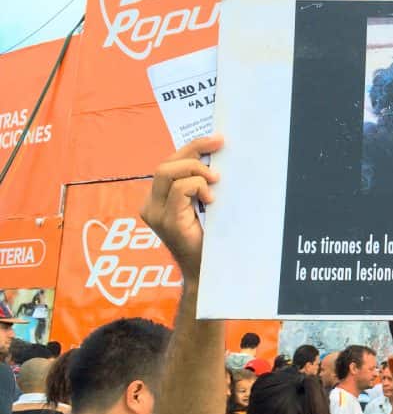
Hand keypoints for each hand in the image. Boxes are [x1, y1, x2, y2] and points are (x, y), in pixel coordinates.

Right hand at [141, 136, 223, 279]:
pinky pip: (179, 190)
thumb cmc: (209, 242)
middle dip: (194, 150)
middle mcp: (151, 205)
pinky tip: (210, 199)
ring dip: (197, 170)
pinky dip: (198, 186)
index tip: (216, 139)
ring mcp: (156, 214)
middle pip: (165, 163)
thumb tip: (217, 160)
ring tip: (215, 181)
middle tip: (220, 146)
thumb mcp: (204, 208)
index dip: (191, 147)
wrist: (207, 274)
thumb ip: (202, 188)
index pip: (169, 164)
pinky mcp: (167, 221)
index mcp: (157, 200)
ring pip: (168, 172)